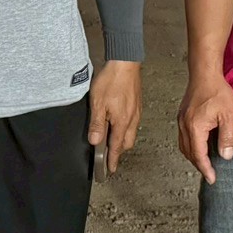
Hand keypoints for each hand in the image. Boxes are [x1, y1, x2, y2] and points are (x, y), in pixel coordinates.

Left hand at [85, 60, 141, 175]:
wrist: (125, 62)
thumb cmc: (112, 80)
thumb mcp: (97, 103)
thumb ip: (97, 124)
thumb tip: (95, 141)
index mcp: (122, 122)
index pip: (117, 147)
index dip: (113, 160)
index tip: (110, 169)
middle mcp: (132, 119)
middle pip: (127, 143)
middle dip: (118, 151)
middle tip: (109, 155)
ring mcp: (136, 112)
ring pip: (131, 133)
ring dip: (122, 139)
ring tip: (112, 139)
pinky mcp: (137, 105)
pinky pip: (133, 123)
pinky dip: (126, 128)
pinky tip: (119, 122)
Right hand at [175, 72, 232, 183]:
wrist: (205, 74)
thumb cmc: (217, 91)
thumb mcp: (229, 115)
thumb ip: (227, 137)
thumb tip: (226, 156)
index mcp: (195, 128)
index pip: (199, 155)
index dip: (206, 169)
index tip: (212, 179)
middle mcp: (184, 126)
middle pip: (189, 153)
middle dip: (199, 165)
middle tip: (210, 173)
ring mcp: (181, 121)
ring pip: (184, 146)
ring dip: (193, 156)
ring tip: (205, 162)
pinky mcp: (182, 116)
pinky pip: (183, 137)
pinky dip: (190, 146)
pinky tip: (199, 145)